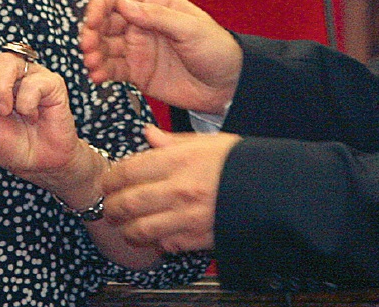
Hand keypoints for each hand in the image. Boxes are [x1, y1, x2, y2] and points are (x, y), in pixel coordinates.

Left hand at [0, 50, 104, 203]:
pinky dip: (27, 101)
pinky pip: (33, 80)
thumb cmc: (16, 146)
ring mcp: (29, 75)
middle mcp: (7, 75)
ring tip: (6, 111)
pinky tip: (31, 116)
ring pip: (6, 61)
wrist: (44, 163)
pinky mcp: (51, 82)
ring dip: (0, 88)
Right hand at [79, 0, 242, 113]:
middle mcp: (142, 23)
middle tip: (87, 47)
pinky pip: (112, 69)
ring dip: (92, 53)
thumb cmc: (217, 50)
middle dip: (91, 32)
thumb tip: (123, 5)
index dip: (99, 6)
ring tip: (92, 65)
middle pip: (104, 21)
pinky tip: (97, 77)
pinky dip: (100, 71)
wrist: (228, 87)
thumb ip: (157, 17)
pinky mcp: (137, 71)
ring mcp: (138, 47)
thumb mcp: (191, 29)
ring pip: (104, 45)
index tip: (92, 22)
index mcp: (155, 3)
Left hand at [102, 124, 241, 252]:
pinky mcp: (198, 238)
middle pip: (128, 203)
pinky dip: (156, 241)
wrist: (271, 188)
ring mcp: (187, 217)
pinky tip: (156, 233)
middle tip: (109, 206)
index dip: (111, 179)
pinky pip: (165, 244)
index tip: (107, 181)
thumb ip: (171, 141)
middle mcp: (178, 189)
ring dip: (127, 229)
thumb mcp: (206, 141)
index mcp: (178, 161)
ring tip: (125, 225)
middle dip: (111, 207)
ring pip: (140, 229)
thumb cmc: (239, 161)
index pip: (128, 171)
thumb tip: (148, 134)